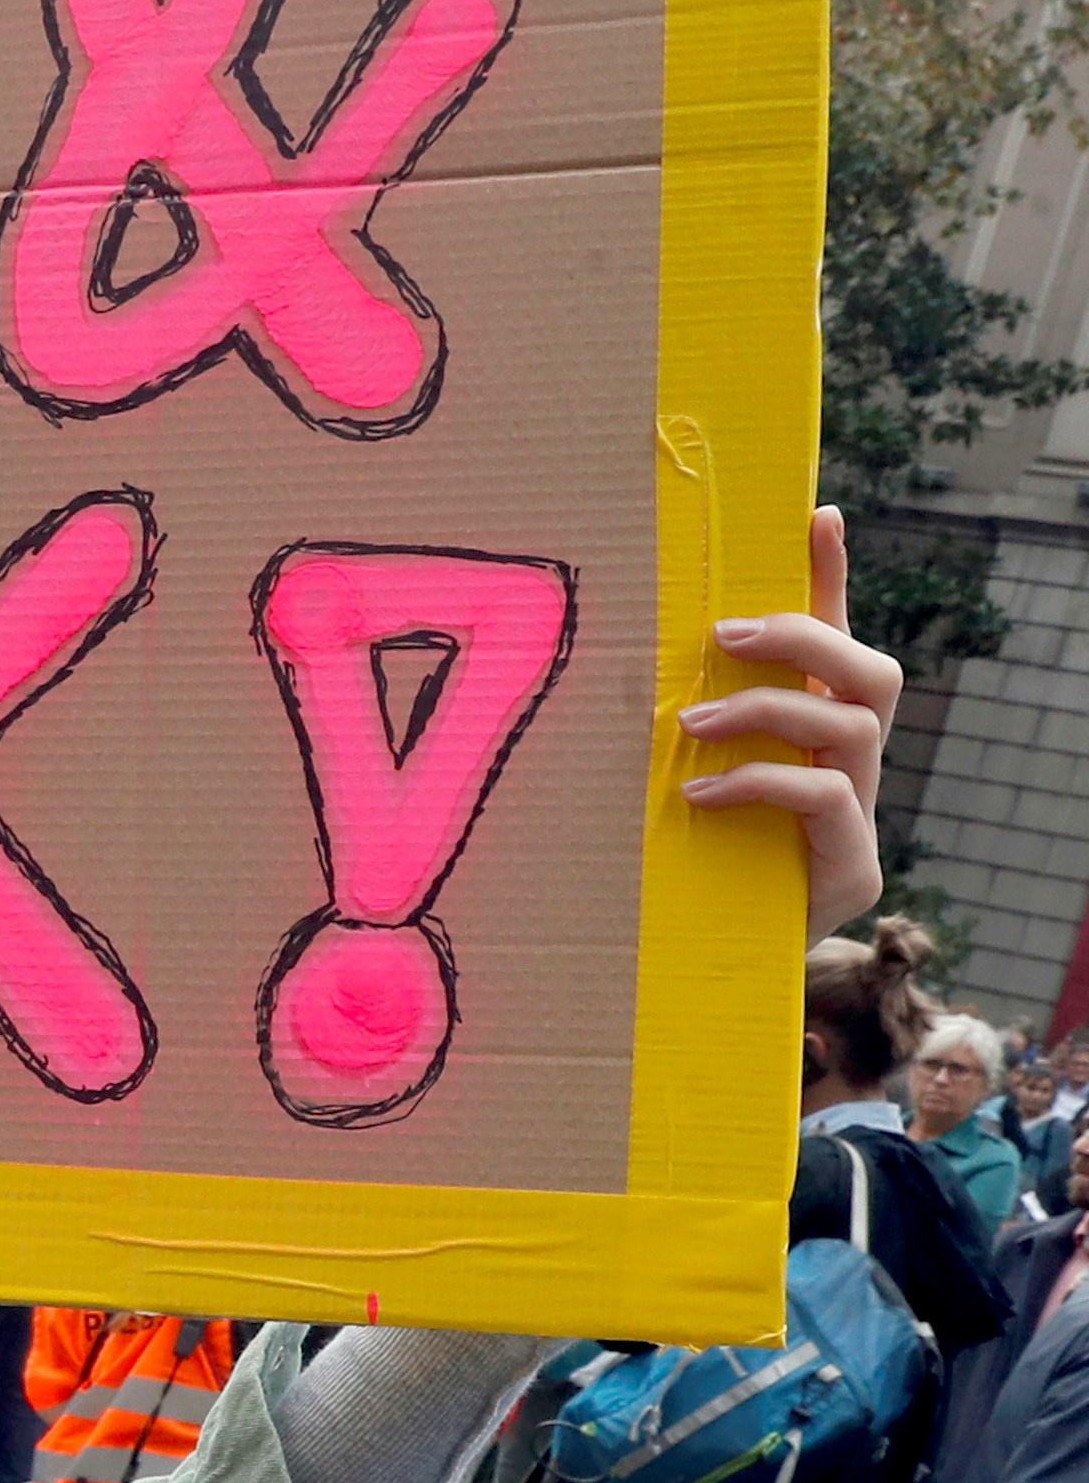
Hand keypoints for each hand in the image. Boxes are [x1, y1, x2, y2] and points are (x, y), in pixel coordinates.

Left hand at [677, 509, 905, 936]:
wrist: (706, 971)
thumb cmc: (682, 864)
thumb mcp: (669, 778)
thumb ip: (667, 723)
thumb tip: (609, 657)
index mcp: (811, 731)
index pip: (835, 636)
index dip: (830, 576)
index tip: (816, 512)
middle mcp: (851, 762)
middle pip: (873, 671)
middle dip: (806, 637)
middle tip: (725, 635)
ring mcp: (862, 814)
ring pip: (855, 724)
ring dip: (769, 711)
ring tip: (689, 725)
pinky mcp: (852, 868)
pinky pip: (829, 797)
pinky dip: (762, 783)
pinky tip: (700, 795)